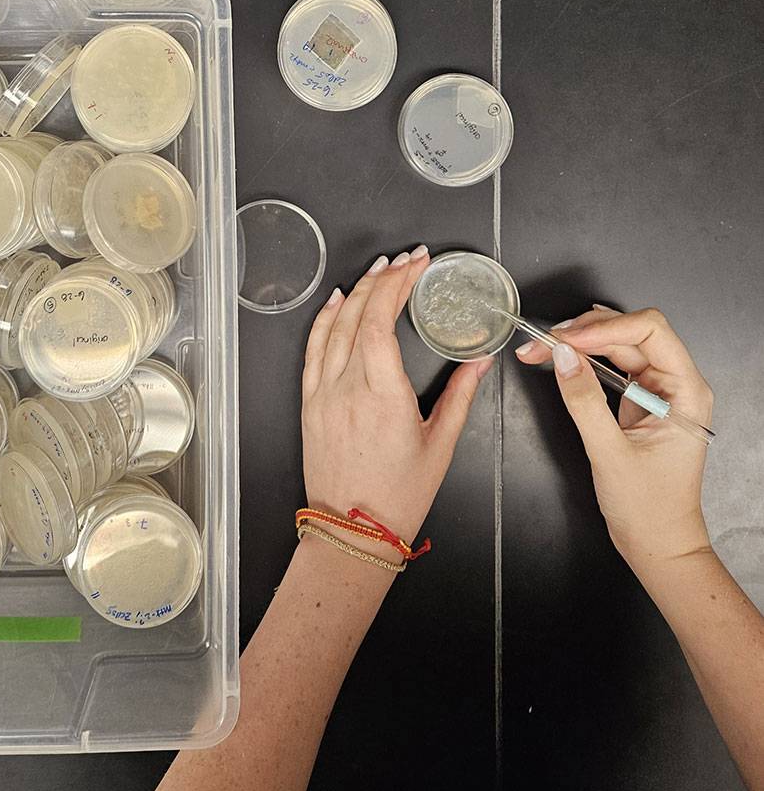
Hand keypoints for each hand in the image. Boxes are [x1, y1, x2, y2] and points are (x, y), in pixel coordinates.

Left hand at [302, 248, 491, 545]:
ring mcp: (323, 394)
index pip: (382, 320)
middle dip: (383, 278)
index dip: (398, 283)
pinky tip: (336, 302)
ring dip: (355, 292)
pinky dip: (324, 321)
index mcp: (382, 395)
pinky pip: (313, 350)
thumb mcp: (441, 445)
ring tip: (377, 269)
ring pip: (333, 327)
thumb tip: (480, 361)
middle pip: (358, 315)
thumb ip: (461, 395)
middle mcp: (347, 388)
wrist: (352, 531)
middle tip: (406, 259)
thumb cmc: (397, 496)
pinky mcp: (310, 404)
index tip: (417, 263)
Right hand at [515, 306, 713, 568]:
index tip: (565, 340)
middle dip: (585, 331)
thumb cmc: (649, 508)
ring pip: (618, 347)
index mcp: (687, 391)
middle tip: (543, 343)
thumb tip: (562, 357)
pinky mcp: (637, 402)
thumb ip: (584, 401)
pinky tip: (562, 359)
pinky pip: (611, 368)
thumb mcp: (609, 453)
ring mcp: (657, 392)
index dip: (605, 327)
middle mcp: (676, 385)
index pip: (650, 331)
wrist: (658, 543)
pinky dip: (583, 360)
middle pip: (632, 333)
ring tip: (543, 348)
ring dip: (580, 343)